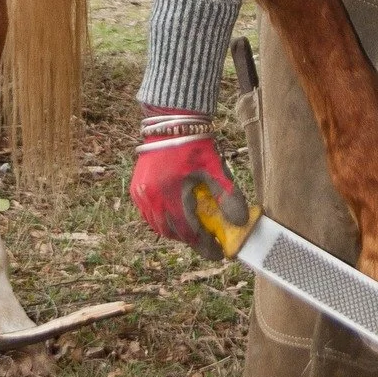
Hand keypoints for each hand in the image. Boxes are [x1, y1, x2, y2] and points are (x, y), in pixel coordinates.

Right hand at [129, 110, 250, 260]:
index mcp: (171, 193)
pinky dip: (163, 220)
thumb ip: (228, 196)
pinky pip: (149, 215)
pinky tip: (177, 214)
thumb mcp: (216, 169)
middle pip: (173, 233)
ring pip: (159, 226)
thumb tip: (240, 222)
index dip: (205, 247)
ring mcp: (141, 194)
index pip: (189, 233)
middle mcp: (152, 197)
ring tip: (194, 227)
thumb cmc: (195, 145)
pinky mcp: (136, 189)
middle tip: (209, 239)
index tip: (219, 253)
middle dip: (192, 239)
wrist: (172, 123)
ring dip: (177, 231)